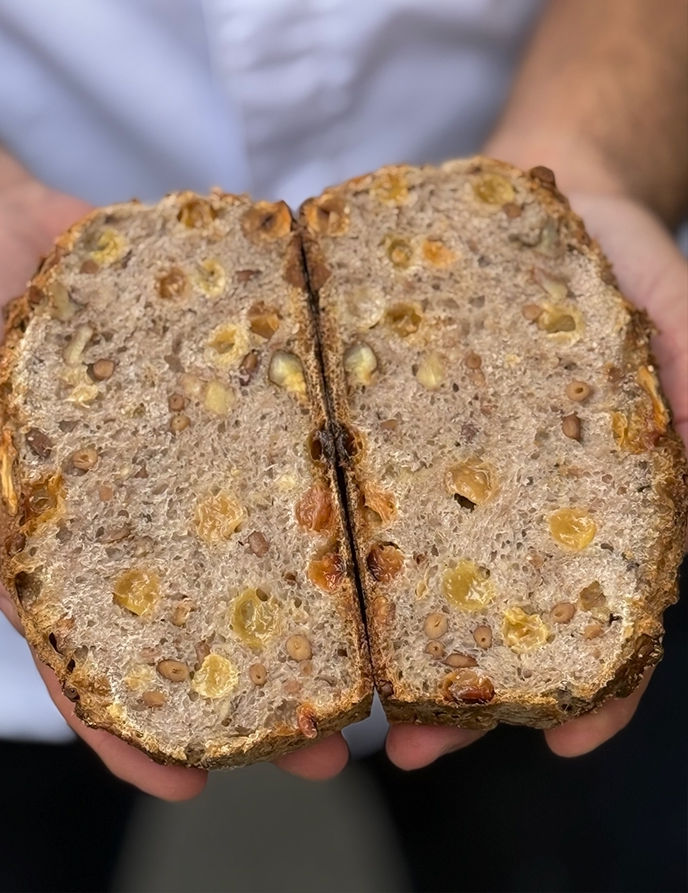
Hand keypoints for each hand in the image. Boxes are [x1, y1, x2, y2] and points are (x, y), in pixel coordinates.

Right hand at [0, 141, 347, 797]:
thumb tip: (14, 594)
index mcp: (55, 535)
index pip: (94, 653)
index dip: (132, 727)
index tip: (188, 786)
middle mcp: (131, 499)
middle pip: (205, 604)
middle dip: (263, 677)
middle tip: (328, 740)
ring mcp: (184, 439)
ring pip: (259, 520)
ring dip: (319, 585)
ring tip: (379, 640)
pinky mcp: (220, 374)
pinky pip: (275, 413)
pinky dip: (318, 450)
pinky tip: (369, 493)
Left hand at [386, 191, 687, 769]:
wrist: (534, 200)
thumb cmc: (618, 264)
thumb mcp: (675, 313)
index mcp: (600, 505)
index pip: (610, 620)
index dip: (600, 690)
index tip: (566, 742)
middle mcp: (514, 509)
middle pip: (494, 625)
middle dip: (457, 698)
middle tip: (408, 747)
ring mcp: (441, 478)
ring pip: (412, 582)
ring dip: (378, 646)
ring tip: (335, 693)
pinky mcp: (382, 434)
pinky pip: (353, 494)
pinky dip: (329, 541)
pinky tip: (295, 564)